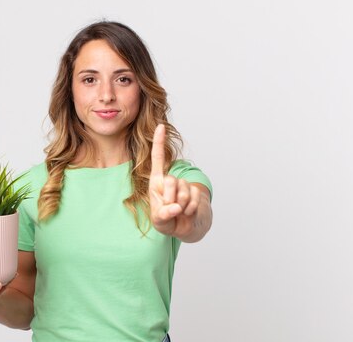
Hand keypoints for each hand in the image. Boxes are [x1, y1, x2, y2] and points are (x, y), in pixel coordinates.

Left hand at [149, 124, 206, 239]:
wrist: (186, 227)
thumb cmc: (167, 221)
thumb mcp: (159, 221)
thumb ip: (163, 215)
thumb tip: (175, 208)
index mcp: (156, 182)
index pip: (158, 159)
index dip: (159, 143)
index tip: (160, 126)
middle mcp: (170, 180)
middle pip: (171, 180)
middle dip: (170, 198)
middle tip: (170, 209)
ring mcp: (183, 185)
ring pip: (183, 191)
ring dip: (182, 206)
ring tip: (180, 212)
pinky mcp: (195, 191)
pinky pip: (194, 198)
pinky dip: (190, 209)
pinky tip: (188, 212)